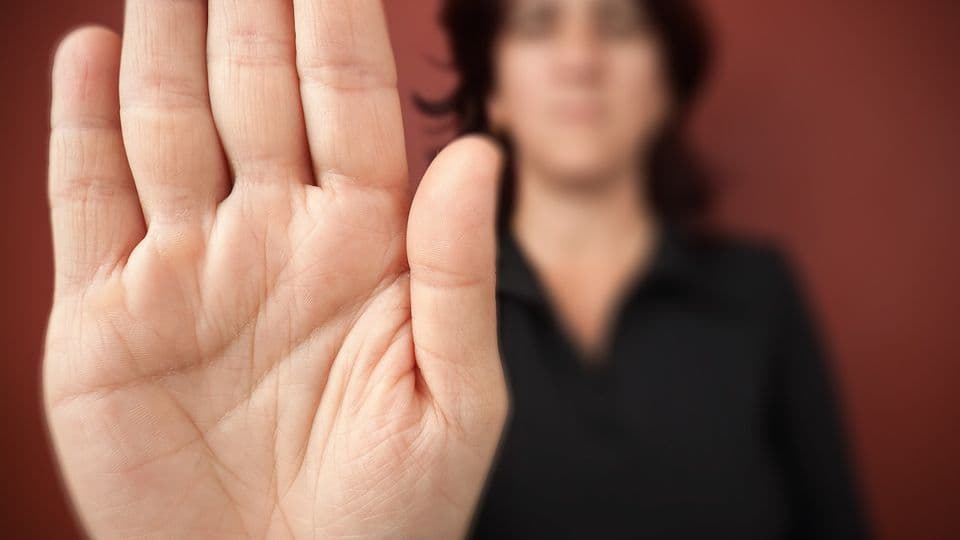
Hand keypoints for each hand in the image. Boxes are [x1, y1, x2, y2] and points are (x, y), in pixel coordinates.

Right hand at [43, 1, 507, 537]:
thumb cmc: (393, 516)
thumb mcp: (453, 400)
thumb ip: (459, 275)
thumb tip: (475, 152)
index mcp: (367, 246)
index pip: (351, 102)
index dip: (337, 20)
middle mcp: (276, 238)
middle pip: (257, 91)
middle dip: (245, 8)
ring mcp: (190, 270)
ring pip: (169, 125)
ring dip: (163, 42)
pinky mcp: (108, 319)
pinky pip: (91, 204)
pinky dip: (81, 129)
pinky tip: (85, 54)